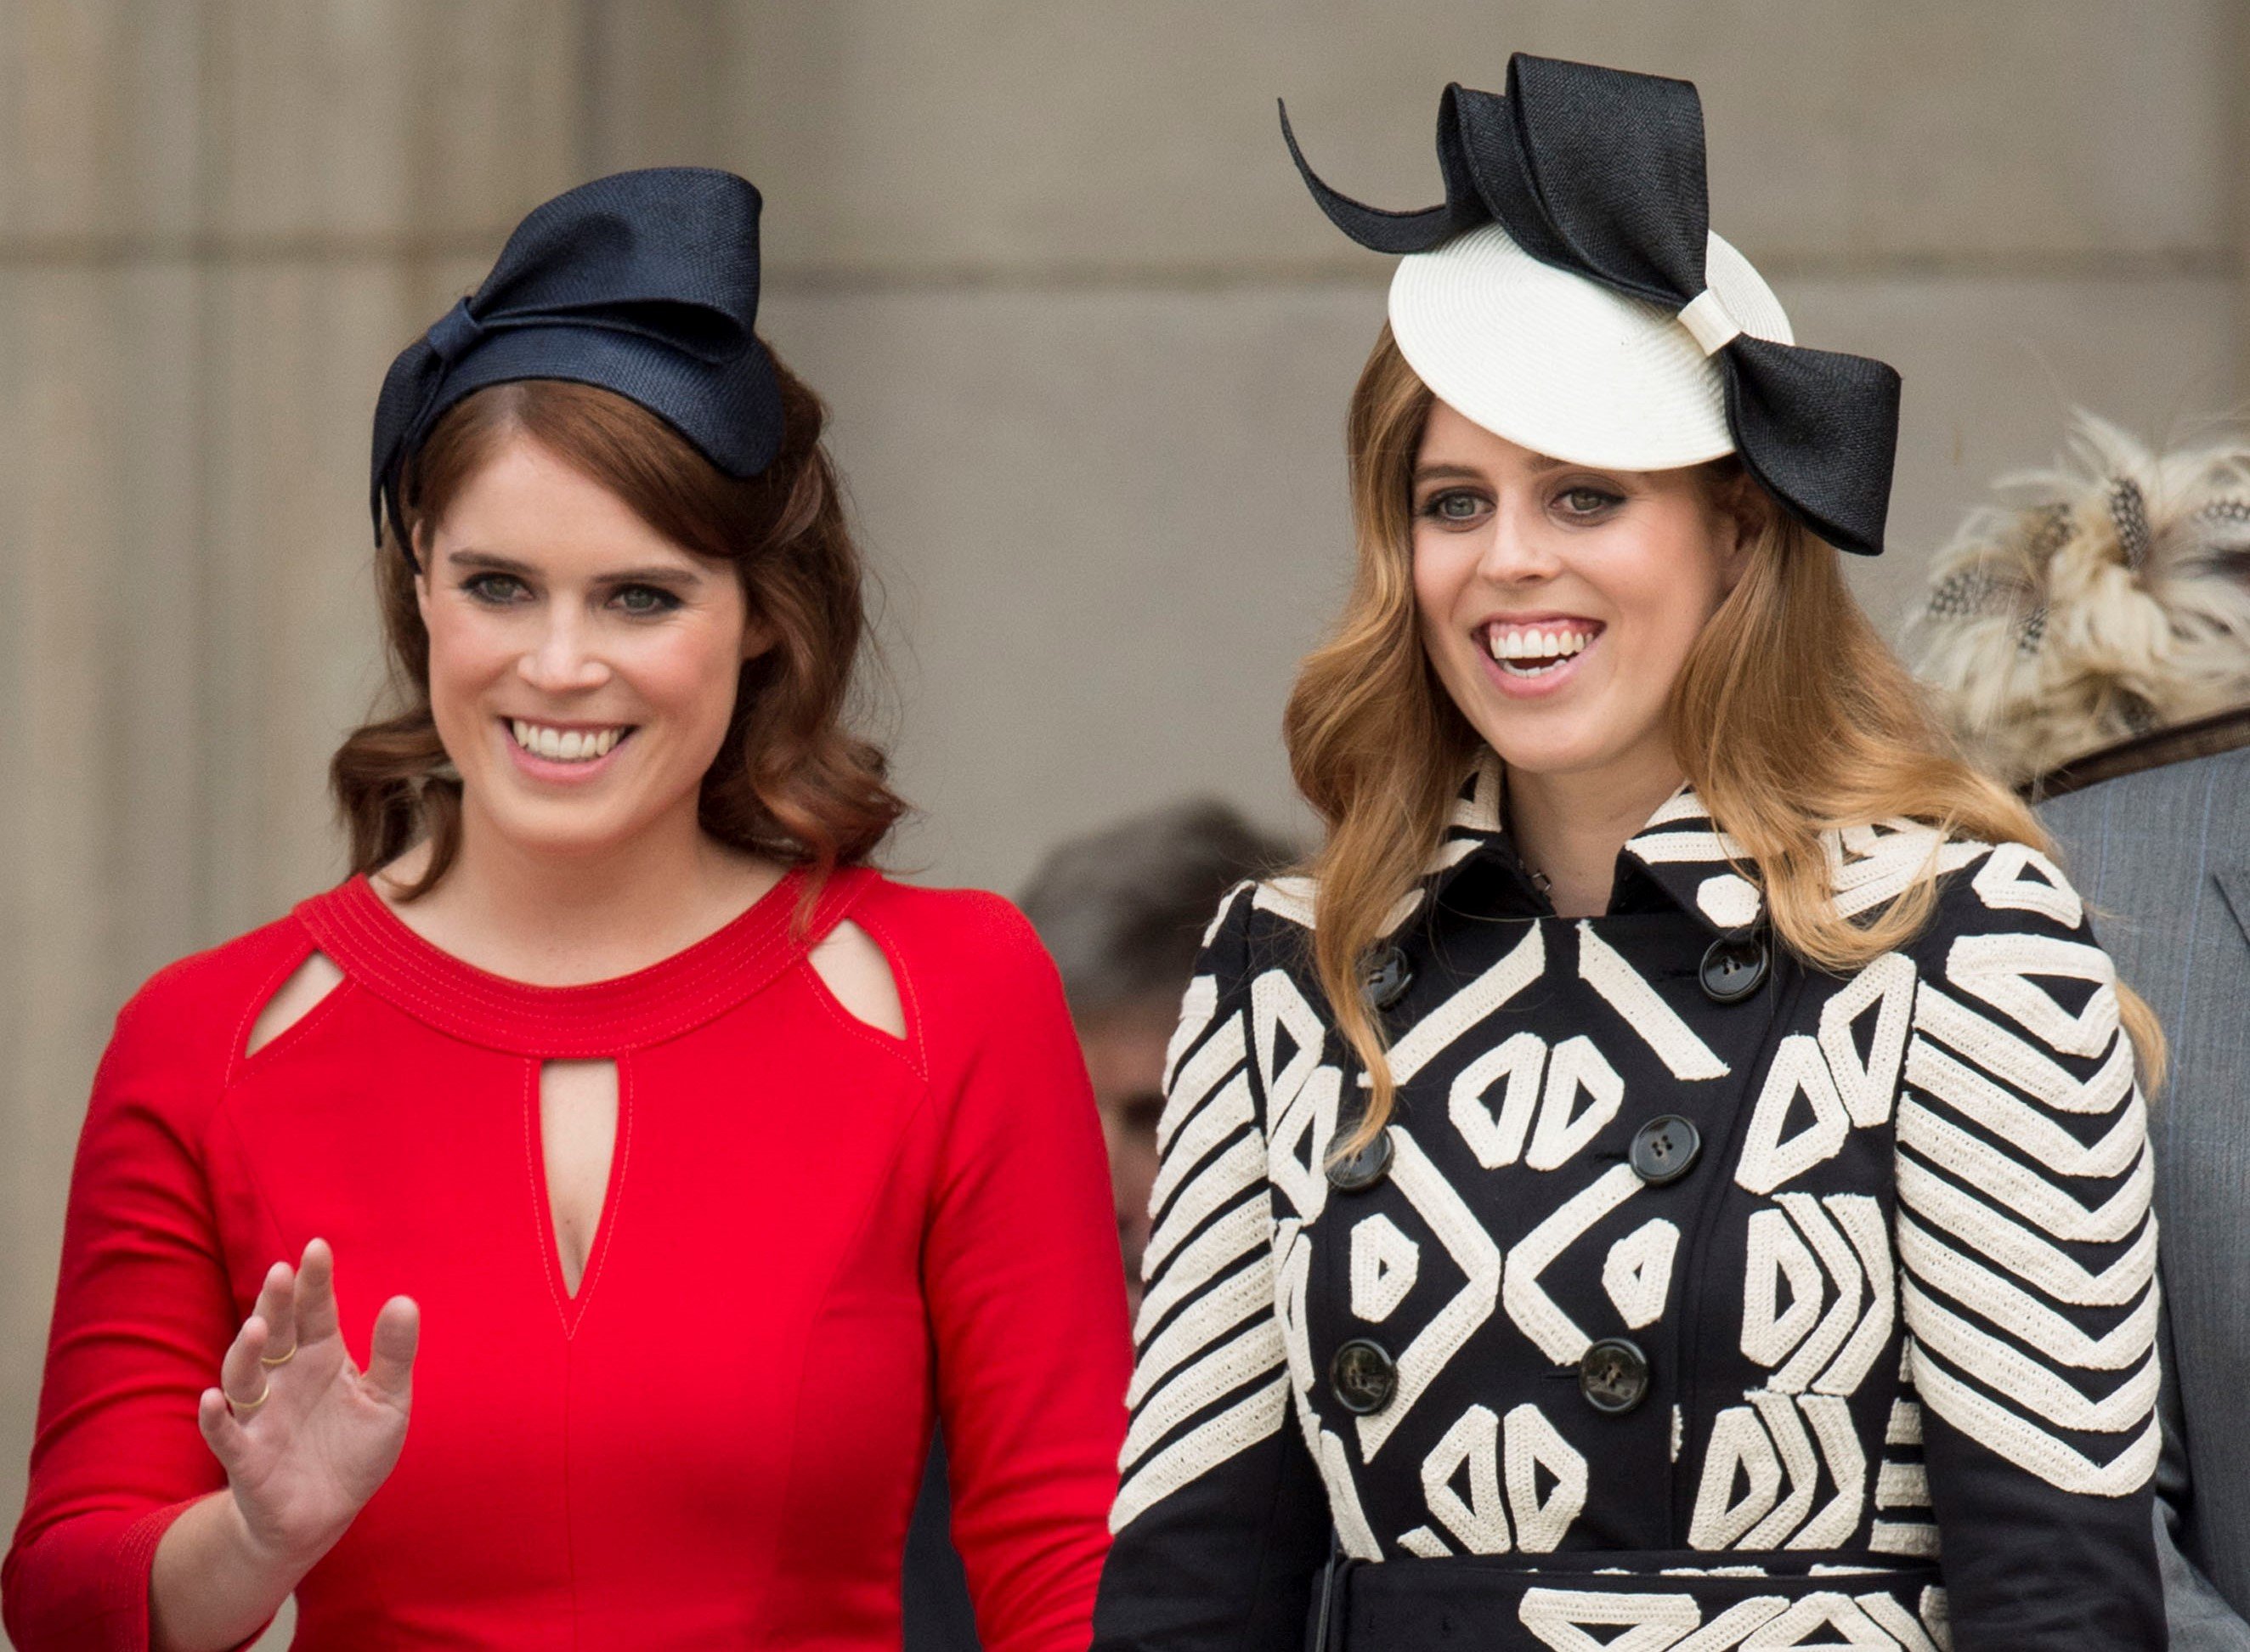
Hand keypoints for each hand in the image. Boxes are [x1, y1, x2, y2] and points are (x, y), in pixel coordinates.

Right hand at [196, 1238, 418, 1570]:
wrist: (325, 1515)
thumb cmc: (353, 1451)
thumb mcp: (388, 1402)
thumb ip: (394, 1356)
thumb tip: (404, 1300)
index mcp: (321, 1359)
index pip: (316, 1313)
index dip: (314, 1282)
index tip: (317, 1247)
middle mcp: (286, 1379)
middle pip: (276, 1334)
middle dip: (276, 1303)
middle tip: (281, 1271)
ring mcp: (262, 1416)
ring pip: (244, 1376)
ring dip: (247, 1352)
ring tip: (258, 1328)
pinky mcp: (247, 1459)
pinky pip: (226, 1436)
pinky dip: (217, 1418)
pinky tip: (214, 1399)